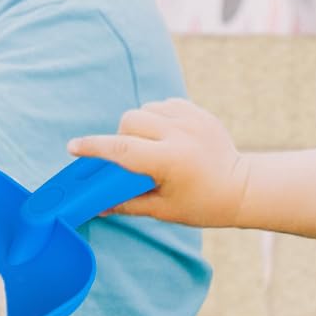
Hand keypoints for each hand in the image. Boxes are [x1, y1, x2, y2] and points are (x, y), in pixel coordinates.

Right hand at [67, 97, 251, 227]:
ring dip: (139, 126)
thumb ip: (126, 203)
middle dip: (122, 137)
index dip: (94, 148)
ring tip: (152, 147)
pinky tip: (166, 136)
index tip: (73, 147)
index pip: (122, 149)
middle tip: (131, 158)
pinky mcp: (198, 111)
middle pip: (130, 121)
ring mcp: (191, 119)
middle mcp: (180, 134)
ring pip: (145, 109)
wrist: (242, 188)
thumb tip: (95, 204)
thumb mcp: (162, 210)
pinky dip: (157, 118)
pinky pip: (163, 105)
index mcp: (171, 161)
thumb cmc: (202, 204)